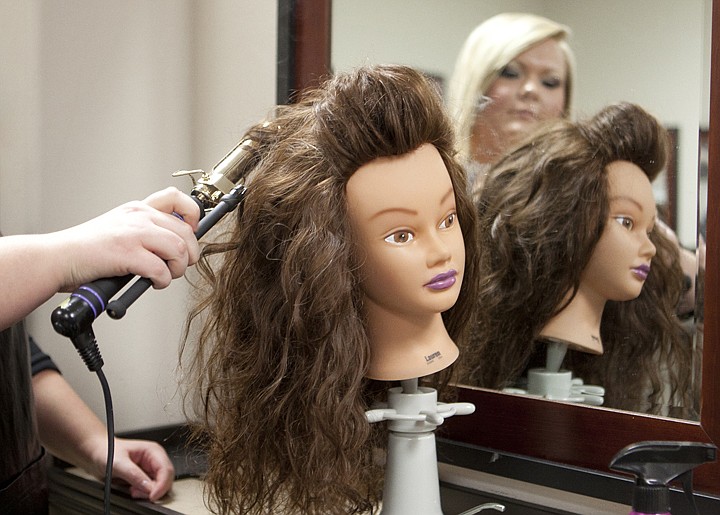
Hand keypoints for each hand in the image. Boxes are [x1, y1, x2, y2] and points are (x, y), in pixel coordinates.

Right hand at [54, 187, 200, 290]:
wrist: (56, 258)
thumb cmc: (86, 250)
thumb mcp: (119, 228)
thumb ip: (145, 231)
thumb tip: (177, 245)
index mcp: (136, 209)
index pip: (176, 198)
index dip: (193, 215)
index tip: (191, 233)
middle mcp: (137, 216)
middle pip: (185, 231)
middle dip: (190, 253)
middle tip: (182, 265)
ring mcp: (132, 234)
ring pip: (178, 249)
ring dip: (178, 269)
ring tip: (166, 276)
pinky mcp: (126, 253)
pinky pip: (161, 270)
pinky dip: (163, 281)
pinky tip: (154, 283)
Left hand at [91, 438, 174, 500]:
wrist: (97, 453)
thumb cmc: (107, 451)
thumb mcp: (119, 463)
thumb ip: (134, 475)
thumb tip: (149, 487)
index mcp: (153, 451)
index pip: (166, 470)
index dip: (162, 485)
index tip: (152, 496)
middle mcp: (155, 460)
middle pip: (166, 479)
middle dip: (154, 489)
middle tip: (137, 493)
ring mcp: (151, 469)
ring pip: (160, 486)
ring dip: (147, 492)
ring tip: (132, 490)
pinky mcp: (145, 477)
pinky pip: (151, 489)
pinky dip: (143, 493)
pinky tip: (132, 490)